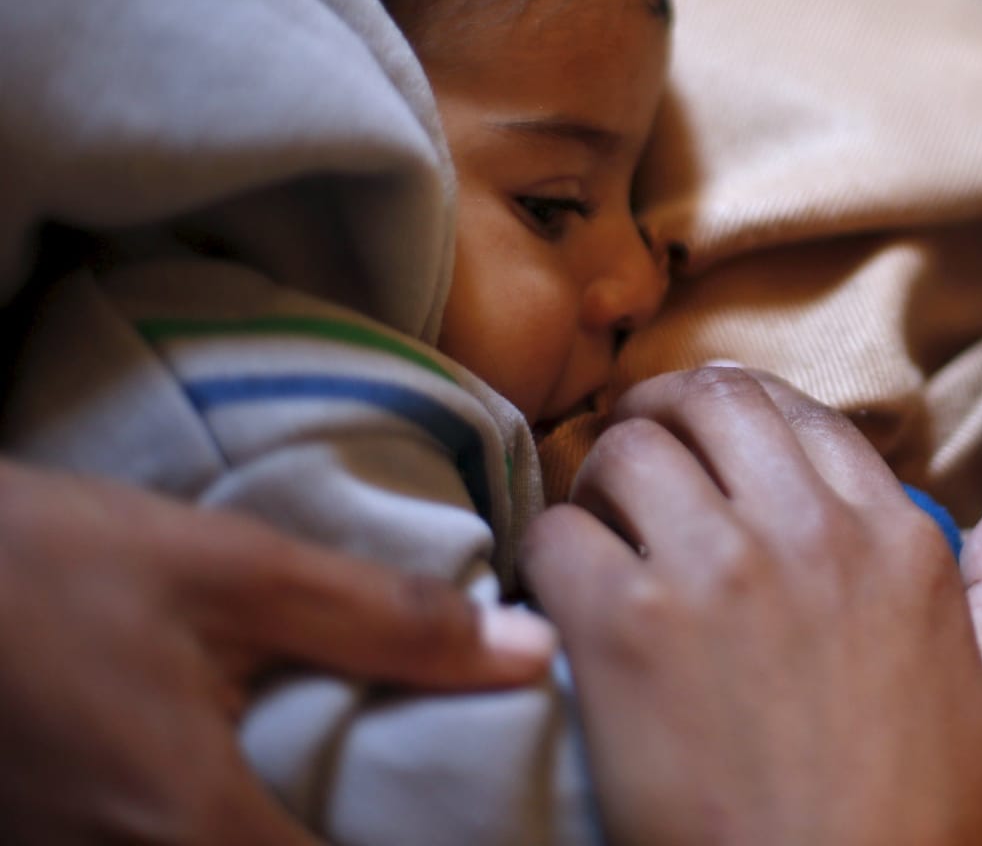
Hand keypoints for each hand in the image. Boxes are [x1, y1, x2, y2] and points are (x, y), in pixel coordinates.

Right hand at [0, 459, 554, 843]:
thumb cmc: (43, 563)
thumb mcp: (230, 568)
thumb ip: (386, 619)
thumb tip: (533, 655)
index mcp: (187, 827)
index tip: (497, 829)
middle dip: (369, 840)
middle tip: (447, 803)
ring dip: (297, 832)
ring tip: (376, 793)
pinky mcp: (45, 841)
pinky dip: (239, 825)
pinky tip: (270, 784)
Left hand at [521, 366, 981, 845]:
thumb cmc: (918, 823)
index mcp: (895, 540)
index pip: (802, 411)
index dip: (741, 409)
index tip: (708, 432)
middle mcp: (806, 531)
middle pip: (711, 400)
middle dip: (663, 408)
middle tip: (635, 442)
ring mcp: (714, 570)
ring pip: (626, 450)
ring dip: (601, 476)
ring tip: (595, 519)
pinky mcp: (624, 628)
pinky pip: (557, 534)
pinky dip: (547, 549)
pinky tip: (559, 590)